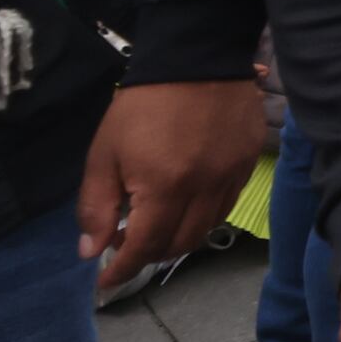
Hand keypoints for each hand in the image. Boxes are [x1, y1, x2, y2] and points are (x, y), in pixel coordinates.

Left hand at [77, 75, 265, 295]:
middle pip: (179, 245)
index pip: (145, 247)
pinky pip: (226, 206)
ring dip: (177, 239)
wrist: (196, 59)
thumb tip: (91, 251)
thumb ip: (96, 206)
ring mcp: (232, 177)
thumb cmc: (141, 106)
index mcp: (165, 186)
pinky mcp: (248, 163)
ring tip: (156, 225)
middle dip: (148, 255)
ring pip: (206, 229)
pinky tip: (185, 202)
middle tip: (126, 244)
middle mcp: (204, 189)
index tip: (104, 282)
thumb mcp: (104, 154)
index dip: (122, 269)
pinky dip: (202, 217)